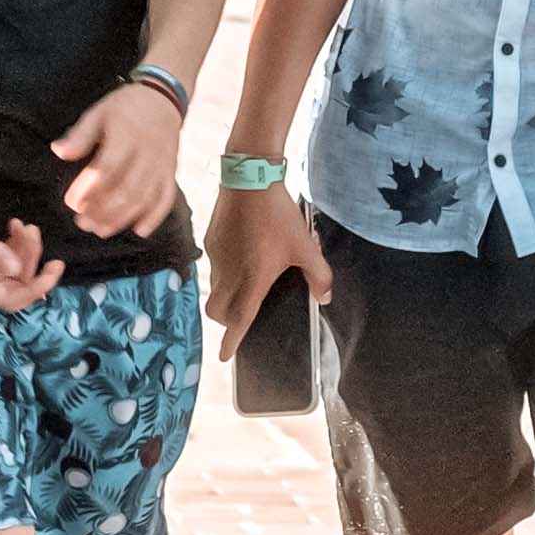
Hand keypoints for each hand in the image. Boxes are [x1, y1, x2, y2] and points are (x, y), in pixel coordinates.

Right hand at [0, 179, 57, 314]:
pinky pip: (11, 253)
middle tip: (35, 234)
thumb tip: (15, 270)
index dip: (33, 291)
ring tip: (23, 225)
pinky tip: (16, 224)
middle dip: (33, 262)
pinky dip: (19, 241)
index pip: (9, 299)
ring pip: (17, 266)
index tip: (52, 272)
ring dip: (27, 247)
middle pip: (18, 283)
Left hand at [50, 78, 184, 242]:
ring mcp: (161, 165)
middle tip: (81, 221)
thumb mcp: (99, 112)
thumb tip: (58, 152)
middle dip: (103, 211)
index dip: (89, 189)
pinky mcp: (171, 173)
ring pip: (144, 199)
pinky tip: (139, 231)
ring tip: (100, 230)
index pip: (108, 168)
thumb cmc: (126, 106)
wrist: (163, 98)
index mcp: (126, 135)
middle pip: (127, 189)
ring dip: (122, 219)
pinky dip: (155, 218)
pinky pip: (166, 199)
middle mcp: (147, 153)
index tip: (72, 203)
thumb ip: (80, 135)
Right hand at [204, 173, 330, 349]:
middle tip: (239, 320)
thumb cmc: (278, 215)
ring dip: (225, 298)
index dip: (231, 341)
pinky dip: (223, 274)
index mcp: (252, 280)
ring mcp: (216, 258)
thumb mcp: (306, 246)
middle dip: (226, 322)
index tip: (226, 356)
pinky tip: (240, 258)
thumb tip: (324, 298)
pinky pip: (213, 268)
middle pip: (217, 312)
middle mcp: (229, 274)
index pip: (237, 321)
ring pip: (214, 290)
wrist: (249, 178)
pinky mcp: (210, 242)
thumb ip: (319, 275)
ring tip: (244, 287)